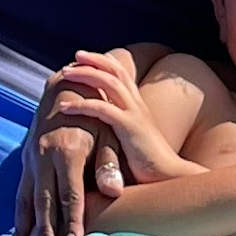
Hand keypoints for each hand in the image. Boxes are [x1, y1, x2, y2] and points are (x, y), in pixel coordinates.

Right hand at [22, 115, 123, 235]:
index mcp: (66, 151)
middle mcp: (44, 158)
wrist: (65, 90)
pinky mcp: (25, 166)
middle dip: (46, 235)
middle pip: (44, 204)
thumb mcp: (108, 133)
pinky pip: (20, 199)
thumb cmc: (95, 116)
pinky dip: (19, 223)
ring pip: (28, 204)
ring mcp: (31, 162)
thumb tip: (114, 191)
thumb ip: (109, 163)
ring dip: (27, 234)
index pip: (69, 194)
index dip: (72, 221)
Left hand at [48, 49, 183, 181]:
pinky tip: (64, 107)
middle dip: (94, 60)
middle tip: (75, 56)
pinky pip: (103, 110)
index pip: (121, 73)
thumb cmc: (149, 166)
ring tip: (65, 74)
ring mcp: (135, 114)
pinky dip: (81, 105)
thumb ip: (118, 129)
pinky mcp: (131, 129)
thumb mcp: (132, 141)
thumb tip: (96, 128)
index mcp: (138, 105)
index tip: (83, 59)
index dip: (103, 62)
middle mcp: (137, 104)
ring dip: (85, 75)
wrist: (171, 179)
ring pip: (109, 82)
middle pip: (115, 70)